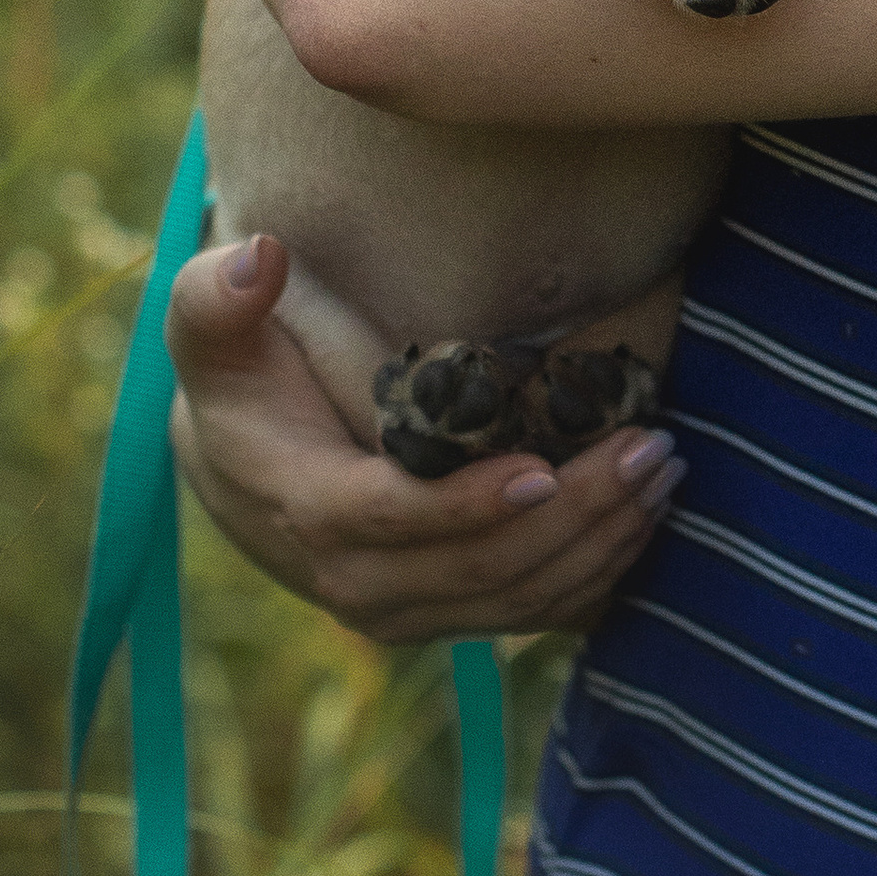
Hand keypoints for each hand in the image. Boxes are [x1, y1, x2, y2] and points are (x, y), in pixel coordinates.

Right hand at [166, 233, 682, 645]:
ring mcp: (404, 611)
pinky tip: (645, 517)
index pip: (391, 522)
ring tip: (664, 474)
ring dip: (599, 545)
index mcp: (304, 512)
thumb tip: (257, 258)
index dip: (466, 505)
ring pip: (516, 601)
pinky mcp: (444, 617)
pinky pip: (530, 614)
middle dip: (573, 516)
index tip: (543, 465)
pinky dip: (594, 574)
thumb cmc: (241, 380)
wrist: (239, 467)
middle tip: (651, 450)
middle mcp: (354, 583)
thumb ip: (218, 297)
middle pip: (478, 570)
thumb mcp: (212, 334)